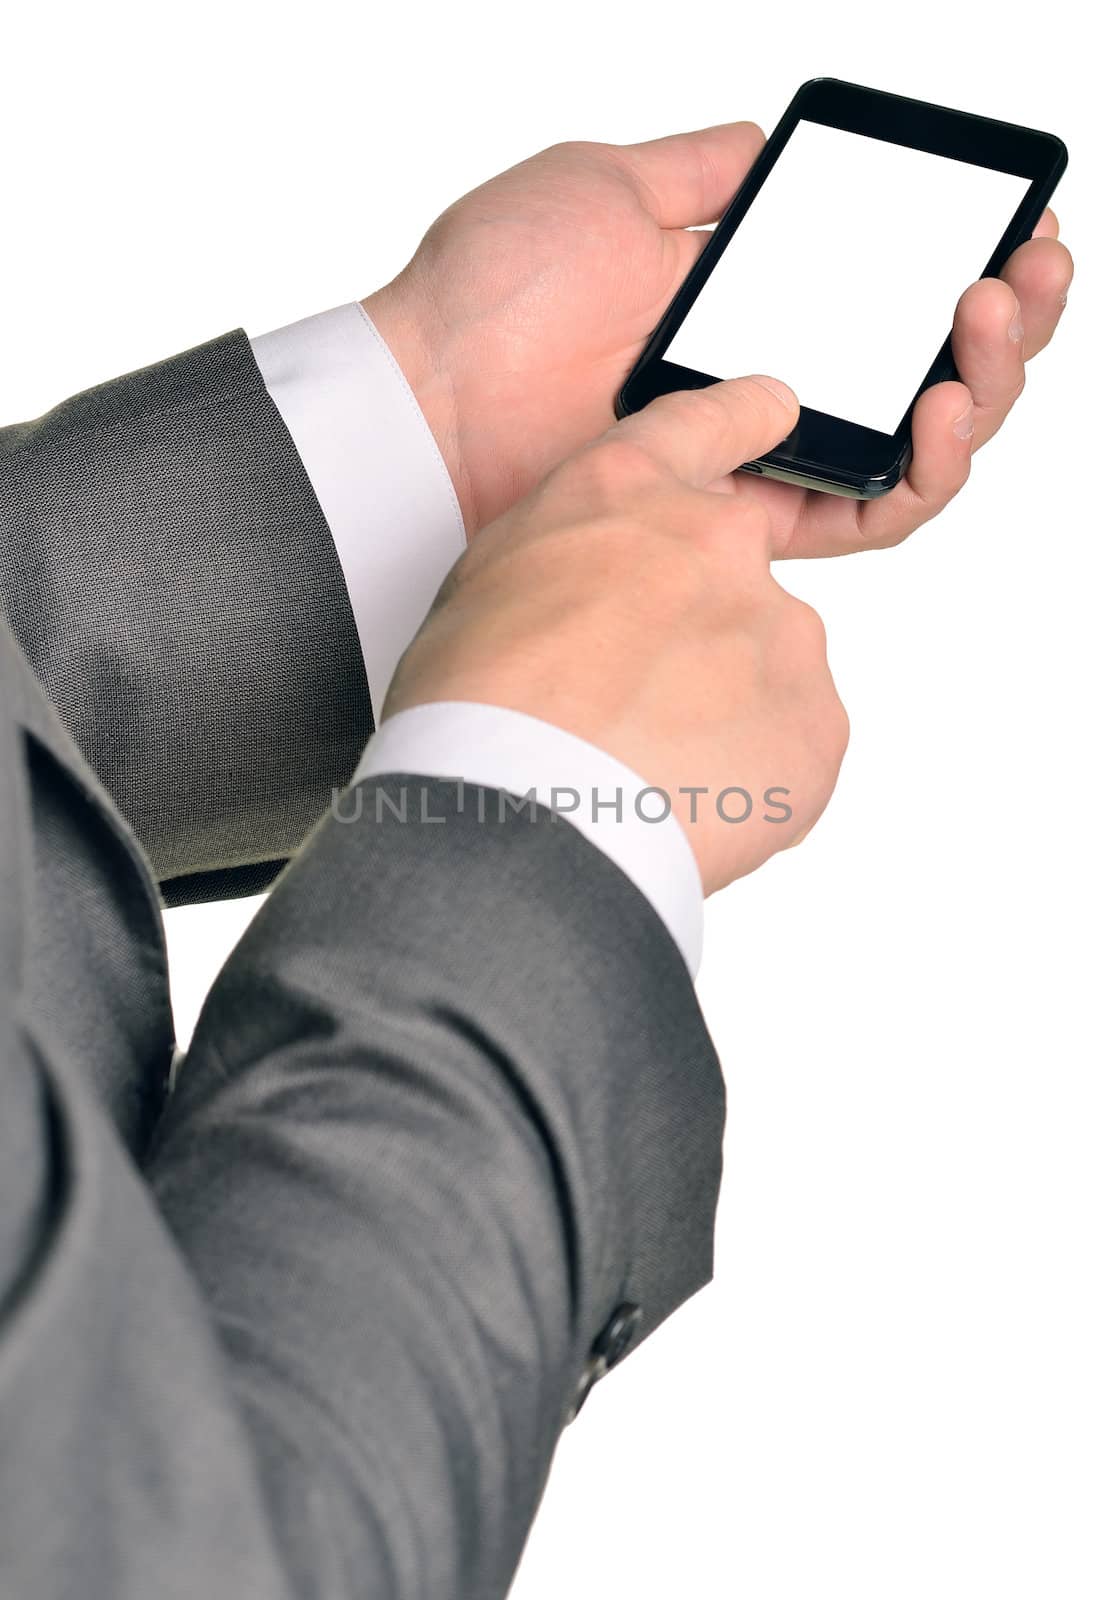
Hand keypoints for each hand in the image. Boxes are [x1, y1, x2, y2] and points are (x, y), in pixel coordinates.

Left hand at [363, 125, 1072, 554]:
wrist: (438, 392)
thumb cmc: (499, 291)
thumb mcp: (610, 183)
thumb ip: (704, 171)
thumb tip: (772, 145)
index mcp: (749, 302)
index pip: (887, 289)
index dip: (962, 260)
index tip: (1015, 222)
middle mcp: (771, 383)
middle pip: (925, 367)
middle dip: (1004, 320)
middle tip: (1029, 268)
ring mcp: (764, 455)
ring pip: (918, 446)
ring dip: (986, 387)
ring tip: (995, 320)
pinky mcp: (747, 522)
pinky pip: (869, 516)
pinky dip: (925, 471)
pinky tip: (940, 406)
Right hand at [383, 375, 848, 894]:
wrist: (523, 817)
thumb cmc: (477, 709)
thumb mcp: (490, 582)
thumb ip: (576, 556)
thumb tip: (606, 589)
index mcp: (631, 495)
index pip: (711, 423)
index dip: (745, 419)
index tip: (777, 411)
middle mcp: (722, 546)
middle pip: (734, 578)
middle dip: (695, 633)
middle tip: (629, 702)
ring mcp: (782, 634)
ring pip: (765, 668)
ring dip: (720, 710)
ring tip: (646, 767)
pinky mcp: (818, 725)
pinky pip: (792, 746)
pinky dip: (750, 774)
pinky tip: (687, 800)